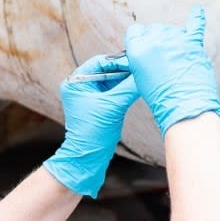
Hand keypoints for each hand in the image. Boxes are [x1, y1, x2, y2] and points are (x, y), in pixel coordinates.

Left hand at [43, 54, 140, 197]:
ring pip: (113, 80)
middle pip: (107, 70)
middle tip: (143, 68)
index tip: (136, 62)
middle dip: (125, 70)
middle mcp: (81, 86)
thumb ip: (129, 87)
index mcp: (75, 82)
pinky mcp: (99, 105)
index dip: (119, 62)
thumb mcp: (113, 106)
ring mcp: (90, 96)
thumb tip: (144, 73)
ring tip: (143, 77)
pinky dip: (126, 89)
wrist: (88, 158)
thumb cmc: (93, 132)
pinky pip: (115, 91)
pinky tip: (139, 86)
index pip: (100, 63)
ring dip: (127, 79)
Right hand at [124, 6, 219, 133]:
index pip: (136, 30)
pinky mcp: (193, 43)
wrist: (185, 107)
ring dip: (176, 40)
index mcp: (137, 48)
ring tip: (179, 61)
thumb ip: (143, 55)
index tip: (147, 49)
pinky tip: (197, 10)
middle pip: (155, 28)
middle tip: (165, 60)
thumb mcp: (140, 75)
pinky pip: (196, 23)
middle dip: (159, 40)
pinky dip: (197, 16)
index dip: (141, 39)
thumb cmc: (162, 97)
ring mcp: (175, 39)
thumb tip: (151, 45)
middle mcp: (154, 39)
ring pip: (174, 29)